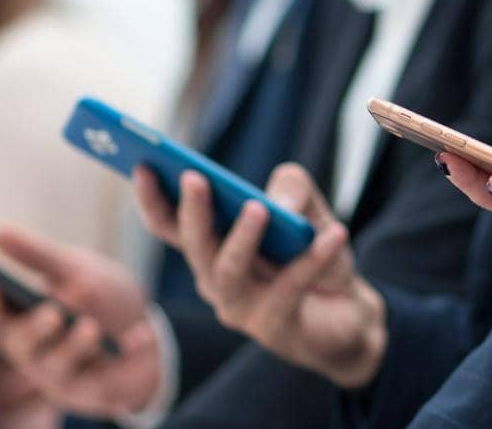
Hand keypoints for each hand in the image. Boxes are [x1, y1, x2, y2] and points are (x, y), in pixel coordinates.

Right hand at [0, 226, 160, 418]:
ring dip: (75, 346)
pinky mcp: (95, 391)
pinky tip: (140, 335)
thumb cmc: (97, 293)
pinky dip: (128, 352)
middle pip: (21, 345)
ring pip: (59, 368)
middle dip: (35, 330)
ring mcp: (63, 374)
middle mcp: (34, 351)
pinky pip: (108, 380)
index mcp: (20, 318)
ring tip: (91, 327)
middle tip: (53, 313)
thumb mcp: (72, 267)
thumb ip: (36, 255)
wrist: (141, 326)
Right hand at [134, 163, 382, 387]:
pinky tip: (335, 234)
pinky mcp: (274, 328)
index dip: (152, 198)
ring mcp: (241, 309)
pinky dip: (312, 259)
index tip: (143, 163)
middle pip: (195, 246)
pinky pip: (288, 289)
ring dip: (242, 238)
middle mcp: (215, 280)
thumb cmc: (312, 252)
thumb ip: (292, 188)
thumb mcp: (307, 207)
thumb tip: (278, 202)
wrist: (348, 308)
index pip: (169, 225)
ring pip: (228, 273)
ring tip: (259, 207)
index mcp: (211, 248)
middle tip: (194, 177)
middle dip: (192, 212)